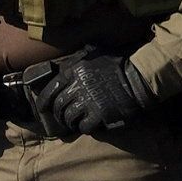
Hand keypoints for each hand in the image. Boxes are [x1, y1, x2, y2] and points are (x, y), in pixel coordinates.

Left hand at [28, 51, 146, 139]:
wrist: (138, 77)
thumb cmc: (117, 64)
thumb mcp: (94, 52)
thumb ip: (77, 58)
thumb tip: (63, 65)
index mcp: (74, 71)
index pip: (51, 88)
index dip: (44, 101)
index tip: (43, 107)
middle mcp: (78, 86)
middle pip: (59, 106)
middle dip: (58, 114)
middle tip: (62, 118)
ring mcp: (89, 101)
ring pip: (69, 117)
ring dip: (70, 122)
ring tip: (74, 123)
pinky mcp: (100, 114)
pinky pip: (84, 126)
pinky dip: (84, 128)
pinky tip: (88, 125)